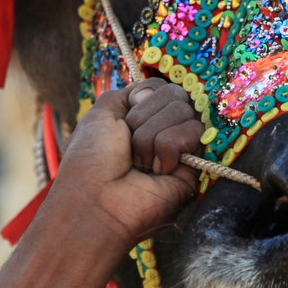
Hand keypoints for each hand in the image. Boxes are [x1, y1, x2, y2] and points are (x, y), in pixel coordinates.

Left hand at [48, 78, 202, 244]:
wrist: (96, 201)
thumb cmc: (92, 159)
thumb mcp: (101, 113)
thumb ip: (129, 92)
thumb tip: (153, 90)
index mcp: (141, 116)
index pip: (161, 86)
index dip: (142, 99)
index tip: (124, 121)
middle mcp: (164, 129)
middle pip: (175, 94)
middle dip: (144, 119)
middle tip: (130, 147)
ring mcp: (181, 147)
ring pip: (184, 112)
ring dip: (151, 137)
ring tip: (141, 163)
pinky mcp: (195, 165)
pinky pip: (192, 133)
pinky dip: (168, 149)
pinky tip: (157, 170)